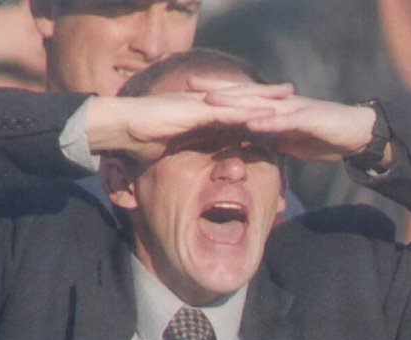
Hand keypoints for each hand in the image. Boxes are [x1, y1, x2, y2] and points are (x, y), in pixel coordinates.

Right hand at [85, 85, 286, 160]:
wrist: (119, 129)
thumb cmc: (136, 142)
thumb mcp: (164, 153)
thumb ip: (178, 157)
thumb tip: (180, 177)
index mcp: (196, 114)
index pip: (230, 110)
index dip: (251, 107)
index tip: (271, 108)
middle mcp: (201, 105)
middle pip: (241, 99)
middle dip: (266, 95)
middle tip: (291, 93)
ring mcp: (200, 106)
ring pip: (239, 101)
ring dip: (265, 98)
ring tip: (290, 96)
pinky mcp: (196, 111)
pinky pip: (228, 111)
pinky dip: (248, 110)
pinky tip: (268, 110)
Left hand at [192, 77, 379, 163]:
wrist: (355, 134)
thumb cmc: (322, 137)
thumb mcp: (288, 141)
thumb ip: (269, 138)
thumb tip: (251, 143)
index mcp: (275, 109)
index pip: (242, 99)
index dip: (219, 95)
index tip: (192, 95)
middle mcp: (281, 104)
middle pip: (245, 95)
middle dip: (217, 91)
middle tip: (190, 88)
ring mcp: (294, 109)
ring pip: (259, 104)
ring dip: (235, 103)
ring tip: (211, 103)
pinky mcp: (308, 119)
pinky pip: (284, 121)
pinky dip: (266, 122)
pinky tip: (249, 123)